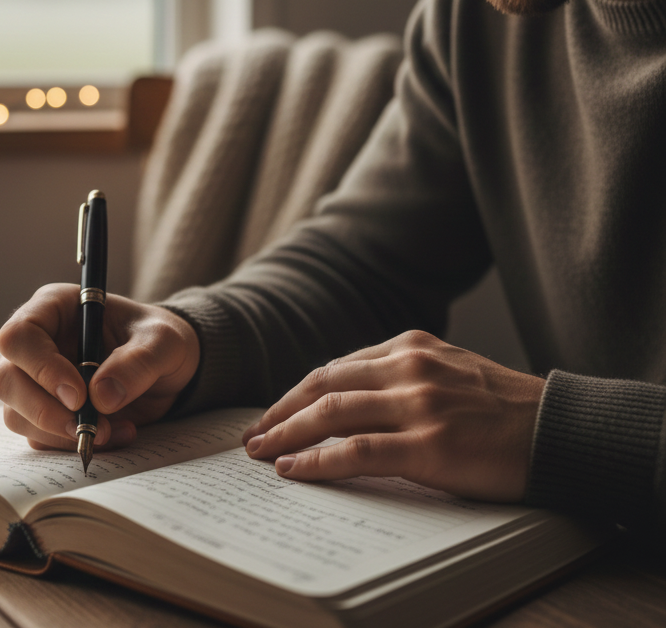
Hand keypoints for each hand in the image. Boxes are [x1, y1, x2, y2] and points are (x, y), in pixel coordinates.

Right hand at [0, 283, 199, 450]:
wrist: (169, 370)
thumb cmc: (160, 339)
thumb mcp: (163, 341)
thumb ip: (138, 361)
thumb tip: (101, 397)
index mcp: (55, 308)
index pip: (19, 336)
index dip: (40, 367)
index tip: (78, 395)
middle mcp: (37, 343)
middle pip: (7, 380)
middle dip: (44, 411)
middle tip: (88, 427)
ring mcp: (36, 380)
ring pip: (17, 414)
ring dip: (60, 433)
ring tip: (114, 431)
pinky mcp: (46, 412)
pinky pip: (40, 437)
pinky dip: (73, 444)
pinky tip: (116, 435)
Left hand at [242, 330, 544, 501]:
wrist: (561, 431)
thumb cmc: (504, 408)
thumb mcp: (447, 371)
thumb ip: (401, 376)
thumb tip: (347, 400)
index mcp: (410, 345)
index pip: (336, 367)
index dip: (297, 393)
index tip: (275, 413)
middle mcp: (408, 366)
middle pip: (323, 384)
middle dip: (281, 411)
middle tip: (254, 435)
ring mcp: (418, 403)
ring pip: (331, 412)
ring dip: (287, 433)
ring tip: (261, 452)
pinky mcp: (429, 443)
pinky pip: (356, 450)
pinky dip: (318, 459)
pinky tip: (294, 469)